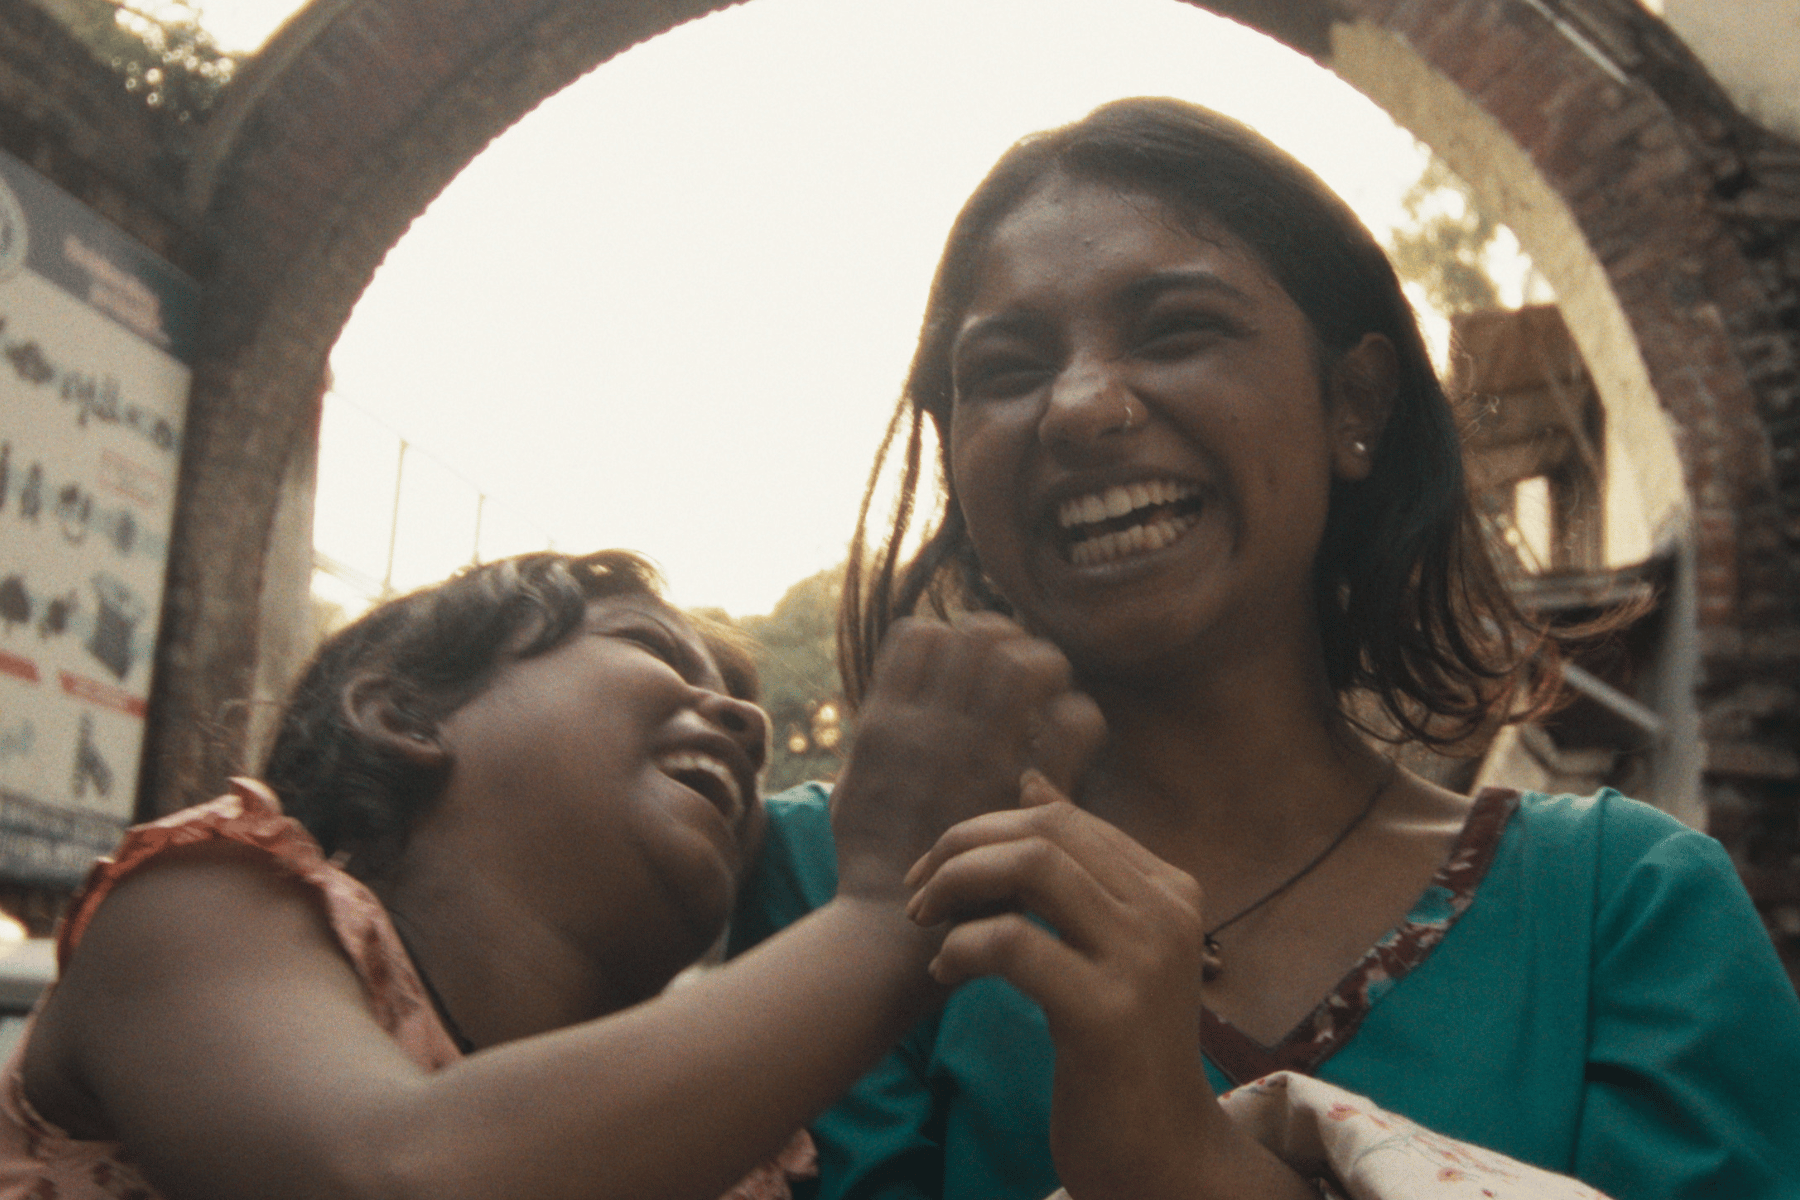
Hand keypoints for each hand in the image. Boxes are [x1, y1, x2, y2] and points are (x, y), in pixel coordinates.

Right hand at [831, 614, 1101, 905]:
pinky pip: (1068, 723)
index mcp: (886, 720)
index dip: (951, 636)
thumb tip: (905, 697)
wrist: (888, 930)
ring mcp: (978, 754)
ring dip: (1044, 667)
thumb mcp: (852, 784)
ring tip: (1046, 692)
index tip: (968, 660)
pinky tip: (1069, 734)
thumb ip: (879, 735)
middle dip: (1006, 639)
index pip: (923, 635)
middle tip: (1017, 667)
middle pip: (982, 636)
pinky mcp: (1022, 790)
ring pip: (1026, 664)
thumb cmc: (871, 861)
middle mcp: (930, 726)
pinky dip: (1076, 717)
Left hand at [907, 778, 1289, 1199]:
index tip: (939, 868)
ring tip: (925, 922)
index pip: (1063, 817)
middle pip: (1043, 830)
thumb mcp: (1107, 946)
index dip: (987, 829)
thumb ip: (1077, 869)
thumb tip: (1031, 778)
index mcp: (1169, 888)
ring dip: (957, 883)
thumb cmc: (1119, 1049)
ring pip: (1031, 868)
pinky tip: (943, 974)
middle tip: (917, 891)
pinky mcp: (1107, 1013)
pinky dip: (960, 948)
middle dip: (962, 847)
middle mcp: (1166, 912)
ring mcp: (1142, 960)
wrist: (1161, 1152)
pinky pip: (1012, 943)